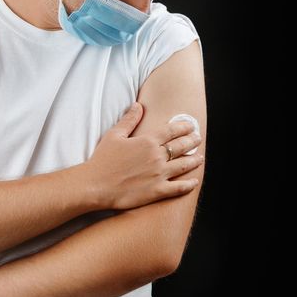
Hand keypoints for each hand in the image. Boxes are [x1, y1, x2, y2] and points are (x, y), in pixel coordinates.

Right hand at [82, 103, 203, 209]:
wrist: (95, 185)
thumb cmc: (102, 160)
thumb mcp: (114, 135)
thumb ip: (129, 119)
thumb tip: (138, 105)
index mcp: (148, 141)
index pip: (172, 131)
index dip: (184, 127)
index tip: (191, 125)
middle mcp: (157, 156)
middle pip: (181, 146)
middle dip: (192, 141)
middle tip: (198, 138)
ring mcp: (159, 174)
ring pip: (183, 165)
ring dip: (194, 160)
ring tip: (200, 157)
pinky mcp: (157, 191)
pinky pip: (178, 188)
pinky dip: (188, 185)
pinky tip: (195, 182)